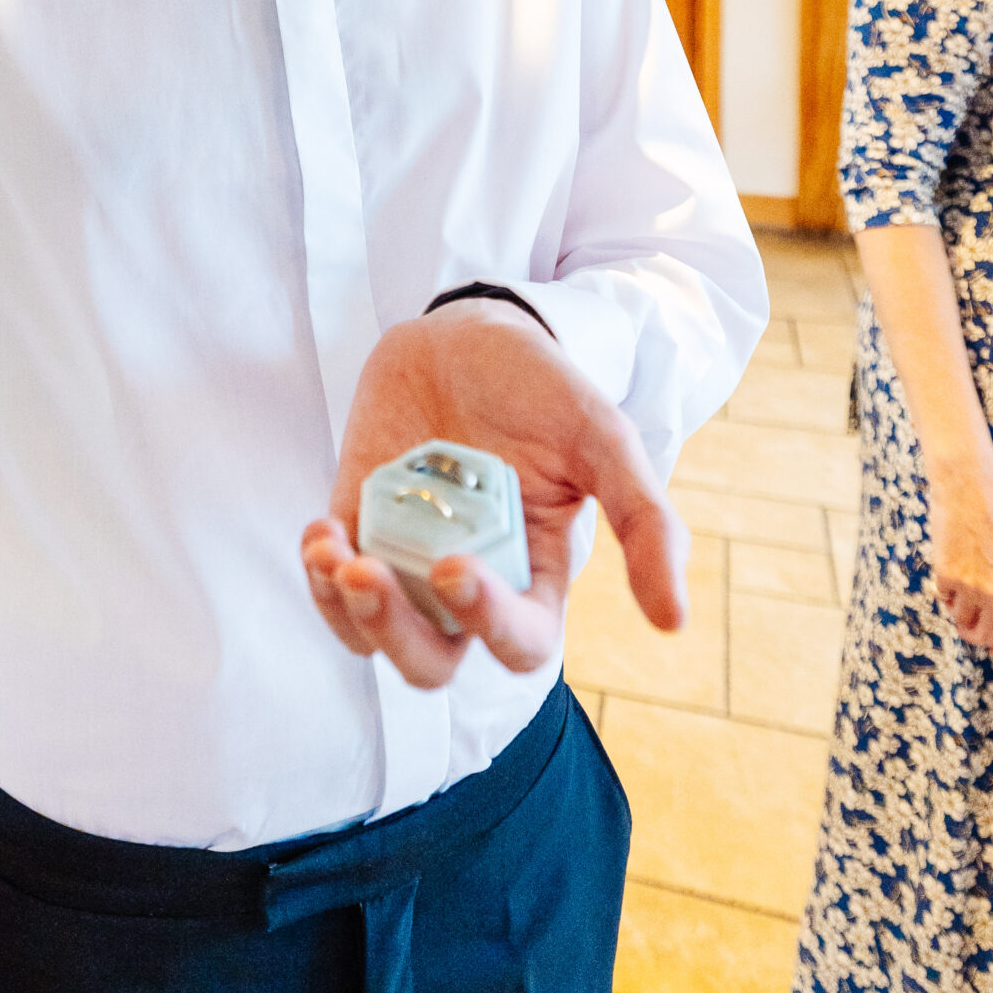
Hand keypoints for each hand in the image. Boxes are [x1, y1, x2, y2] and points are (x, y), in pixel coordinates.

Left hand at [301, 298, 687, 688]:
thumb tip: (672, 619)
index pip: (520, 644)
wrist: (470, 331)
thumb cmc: (543, 386)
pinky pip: (333, 583)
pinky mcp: (359, 525)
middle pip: (432, 661)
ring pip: (373, 633)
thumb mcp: (602, 437)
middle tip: (370, 574)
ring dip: (347, 610)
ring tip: (333, 553)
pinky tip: (321, 532)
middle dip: (396, 634)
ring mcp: (408, 556)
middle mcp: (469, 579)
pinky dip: (320, 573)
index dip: (489, 624)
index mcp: (534, 572)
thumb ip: (643, 520)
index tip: (453, 566)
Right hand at [927, 457, 992, 665]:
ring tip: (963, 587)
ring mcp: (970, 589)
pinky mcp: (946, 578)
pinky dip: (946, 592)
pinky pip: (944, 600)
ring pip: (961, 621)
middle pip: (986, 638)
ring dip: (960, 611)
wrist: (970, 497)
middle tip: (974, 627)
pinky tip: (952, 569)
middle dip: (979, 637)